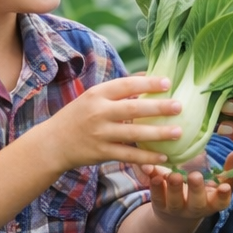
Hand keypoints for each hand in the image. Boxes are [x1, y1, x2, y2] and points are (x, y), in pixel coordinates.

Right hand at [40, 75, 184, 172]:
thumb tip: (149, 75)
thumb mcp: (93, 97)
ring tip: (178, 132)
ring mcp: (100, 134)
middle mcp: (98, 112)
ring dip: (158, 133)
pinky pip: (129, 155)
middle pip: (133, 109)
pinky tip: (164, 156)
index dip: (147, 83)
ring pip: (134, 134)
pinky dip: (147, 157)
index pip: (125, 85)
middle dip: (158, 108)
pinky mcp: (101, 153)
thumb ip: (119, 89)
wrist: (53, 143)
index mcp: (97, 94)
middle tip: (179, 106)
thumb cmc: (79, 116)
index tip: (168, 82)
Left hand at [141, 150, 232, 221]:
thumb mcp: (217, 184)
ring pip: (175, 201)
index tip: (224, 187)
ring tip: (173, 175)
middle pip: (196, 203)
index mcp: (212, 203)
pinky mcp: (160, 205)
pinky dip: (154, 185)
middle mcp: (195, 208)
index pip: (221, 202)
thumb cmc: (202, 194)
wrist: (176, 217)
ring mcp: (176, 209)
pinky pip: (156, 196)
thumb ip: (229, 170)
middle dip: (196, 190)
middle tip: (195, 176)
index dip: (223, 196)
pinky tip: (152, 171)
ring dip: (174, 188)